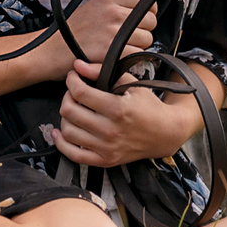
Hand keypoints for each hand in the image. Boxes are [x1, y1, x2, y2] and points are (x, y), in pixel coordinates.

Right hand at [45, 0, 154, 79]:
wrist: (50, 50)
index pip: (146, 0)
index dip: (147, 12)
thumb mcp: (94, 5)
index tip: (139, 20)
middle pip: (150, 21)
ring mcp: (114, 32)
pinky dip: (131, 59)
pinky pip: (137, 54)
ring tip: (120, 49)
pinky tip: (118, 59)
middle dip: (143, 31)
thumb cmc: (70, 31)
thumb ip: (120, 0)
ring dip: (138, 46)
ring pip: (147, 40)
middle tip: (128, 38)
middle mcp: (113, 13)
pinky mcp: (112, 52)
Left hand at [51, 55, 199, 167]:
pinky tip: (61, 133)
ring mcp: (107, 148)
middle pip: (70, 111)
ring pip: (68, 132)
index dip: (72, 81)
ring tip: (72, 110)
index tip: (73, 77)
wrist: (165, 133)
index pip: (80, 93)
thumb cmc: (149, 107)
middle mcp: (110, 131)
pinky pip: (74, 156)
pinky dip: (62, 144)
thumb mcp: (131, 83)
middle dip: (67, 96)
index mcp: (117, 109)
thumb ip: (103, 72)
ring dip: (65, 117)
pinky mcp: (105, 160)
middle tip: (73, 92)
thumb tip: (79, 66)